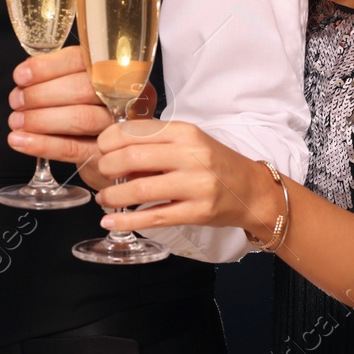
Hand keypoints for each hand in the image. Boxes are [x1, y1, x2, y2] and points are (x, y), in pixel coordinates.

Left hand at [4, 46, 155, 190]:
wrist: (113, 155)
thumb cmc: (92, 114)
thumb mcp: (82, 87)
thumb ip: (59, 77)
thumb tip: (25, 75)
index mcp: (113, 71)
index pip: (82, 60)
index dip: (48, 67)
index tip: (21, 76)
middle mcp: (122, 96)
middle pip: (82, 89)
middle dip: (41, 94)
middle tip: (16, 101)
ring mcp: (118, 128)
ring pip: (80, 118)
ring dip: (40, 119)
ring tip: (16, 121)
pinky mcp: (106, 156)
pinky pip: (73, 149)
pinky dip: (42, 145)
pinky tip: (20, 141)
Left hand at [90, 120, 278, 236]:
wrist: (252, 191)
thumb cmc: (215, 164)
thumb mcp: (188, 142)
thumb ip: (155, 144)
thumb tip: (112, 153)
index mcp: (184, 132)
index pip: (135, 130)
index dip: (108, 141)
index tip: (100, 150)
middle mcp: (190, 154)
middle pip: (132, 157)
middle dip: (106, 167)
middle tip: (101, 174)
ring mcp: (196, 184)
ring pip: (140, 189)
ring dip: (113, 196)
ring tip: (104, 198)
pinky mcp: (198, 212)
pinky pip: (154, 217)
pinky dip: (126, 221)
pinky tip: (110, 222)